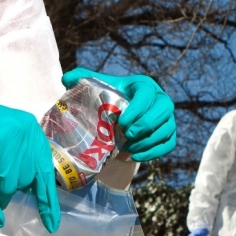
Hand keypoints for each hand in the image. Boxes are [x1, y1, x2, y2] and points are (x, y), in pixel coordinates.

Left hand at [62, 68, 176, 161]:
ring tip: (128, 148)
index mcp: (145, 85)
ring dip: (147, 141)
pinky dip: (154, 152)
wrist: (121, 115)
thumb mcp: (98, 86)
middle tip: (127, 135)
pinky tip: (135, 156)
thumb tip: (66, 79)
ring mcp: (168, 118)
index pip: (148, 94)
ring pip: (167, 129)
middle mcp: (161, 100)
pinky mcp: (169, 134)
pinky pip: (169, 145)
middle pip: (164, 110)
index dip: (138, 108)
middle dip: (146, 124)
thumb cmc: (110, 98)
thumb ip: (83, 79)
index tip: (122, 122)